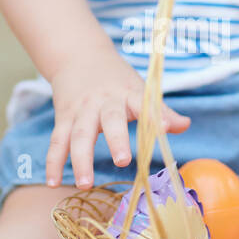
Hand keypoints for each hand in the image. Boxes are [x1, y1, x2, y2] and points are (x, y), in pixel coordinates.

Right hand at [47, 47, 190, 189]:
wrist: (78, 54)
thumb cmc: (116, 79)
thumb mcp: (139, 88)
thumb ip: (159, 110)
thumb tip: (185, 125)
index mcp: (128, 93)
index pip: (144, 102)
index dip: (155, 114)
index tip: (165, 128)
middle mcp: (104, 101)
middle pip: (110, 120)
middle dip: (116, 140)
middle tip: (122, 161)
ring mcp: (81, 110)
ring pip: (79, 134)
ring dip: (80, 160)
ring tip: (84, 185)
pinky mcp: (63, 117)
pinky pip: (57, 141)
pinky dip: (53, 162)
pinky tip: (53, 182)